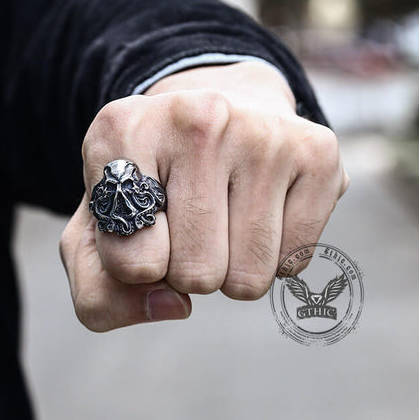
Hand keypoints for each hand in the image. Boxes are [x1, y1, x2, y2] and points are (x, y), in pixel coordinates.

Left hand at [59, 62, 348, 331]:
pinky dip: (274, 255)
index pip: (132, 262)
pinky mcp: (318, 153)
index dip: (138, 265)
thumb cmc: (153, 179)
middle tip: (191, 221)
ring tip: (226, 213)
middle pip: (196, 275)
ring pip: (249, 278)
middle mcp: (199, 118)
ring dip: (233, 266)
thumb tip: (174, 306)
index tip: (147, 226)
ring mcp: (265, 133)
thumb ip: (100, 291)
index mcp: (123, 131)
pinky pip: (294, 262)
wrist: (219, 113)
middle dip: (189, 269)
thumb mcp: (99, 227)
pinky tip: (261, 206)